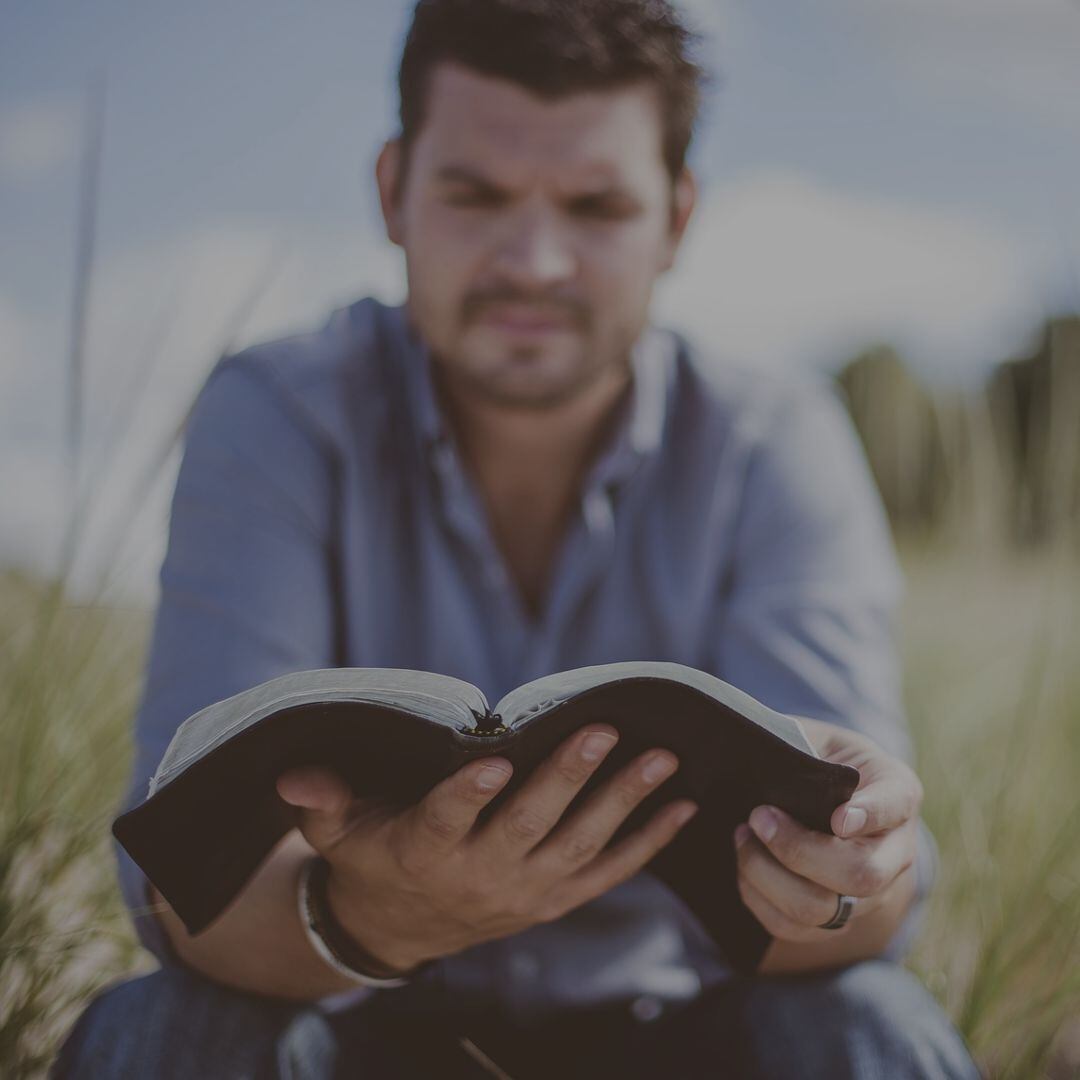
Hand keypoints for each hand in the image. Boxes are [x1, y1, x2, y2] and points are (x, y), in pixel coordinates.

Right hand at [276, 725, 697, 973]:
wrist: (402, 927)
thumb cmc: (371, 856)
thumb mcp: (338, 831)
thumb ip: (321, 801)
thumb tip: (292, 776)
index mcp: (424, 849)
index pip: (445, 821)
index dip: (467, 794)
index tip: (492, 761)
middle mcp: (480, 874)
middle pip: (528, 825)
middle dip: (567, 778)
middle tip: (602, 730)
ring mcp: (526, 890)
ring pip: (580, 844)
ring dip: (623, 802)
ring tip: (661, 758)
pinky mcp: (556, 897)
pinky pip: (608, 871)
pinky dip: (647, 842)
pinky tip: (682, 807)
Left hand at [734, 717, 922, 949]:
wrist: (827, 794)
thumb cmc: (817, 756)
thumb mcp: (817, 736)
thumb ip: (801, 745)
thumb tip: (764, 755)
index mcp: (897, 791)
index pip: (896, 804)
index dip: (872, 814)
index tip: (838, 818)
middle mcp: (894, 850)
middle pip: (861, 875)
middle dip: (799, 850)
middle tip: (758, 816)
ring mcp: (869, 893)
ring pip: (824, 910)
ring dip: (769, 876)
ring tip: (742, 836)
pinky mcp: (834, 919)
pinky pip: (794, 927)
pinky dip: (757, 898)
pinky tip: (743, 862)